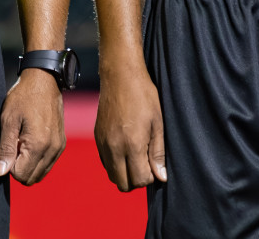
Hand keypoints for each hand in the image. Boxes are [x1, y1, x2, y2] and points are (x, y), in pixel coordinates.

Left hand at [0, 69, 65, 185]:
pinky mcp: (61, 144)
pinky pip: (48, 164)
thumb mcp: (8, 120)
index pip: (21, 175)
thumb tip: (0, 173)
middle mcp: (52, 150)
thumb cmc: (23, 97)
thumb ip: (5, 149)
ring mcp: (59, 148)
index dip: (9, 165)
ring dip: (28, 165)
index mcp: (38, 145)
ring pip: (40, 174)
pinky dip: (37, 160)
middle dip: (19, 168)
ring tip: (21, 142)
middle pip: (31, 179)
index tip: (8, 146)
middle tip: (13, 145)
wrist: (44, 80)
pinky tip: (30, 141)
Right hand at [94, 66, 164, 190]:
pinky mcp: (98, 137)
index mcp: (132, 144)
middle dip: (136, 179)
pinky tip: (125, 148)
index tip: (154, 163)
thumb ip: (158, 152)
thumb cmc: (143, 95)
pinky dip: (115, 163)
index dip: (150, 176)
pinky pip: (105, 162)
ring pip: (112, 176)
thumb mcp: (158, 123)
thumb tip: (161, 177)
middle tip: (145, 163)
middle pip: (123, 184)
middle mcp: (114, 147)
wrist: (120, 75)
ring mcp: (103, 143)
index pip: (140, 180)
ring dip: (124, 173)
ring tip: (136, 156)